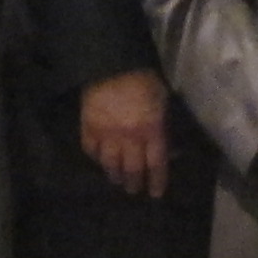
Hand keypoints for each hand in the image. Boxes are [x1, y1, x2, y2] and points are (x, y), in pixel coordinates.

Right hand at [79, 69, 172, 198]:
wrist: (112, 64)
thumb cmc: (144, 80)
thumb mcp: (162, 101)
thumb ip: (163, 125)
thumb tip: (167, 148)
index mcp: (152, 130)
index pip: (156, 164)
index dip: (157, 181)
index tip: (156, 193)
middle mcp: (130, 138)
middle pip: (132, 169)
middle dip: (134, 183)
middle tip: (134, 190)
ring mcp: (107, 135)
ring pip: (111, 165)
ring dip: (115, 176)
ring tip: (117, 181)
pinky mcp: (89, 128)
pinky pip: (91, 150)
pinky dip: (96, 159)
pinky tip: (99, 162)